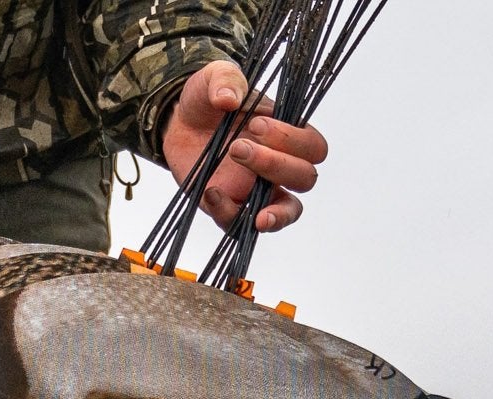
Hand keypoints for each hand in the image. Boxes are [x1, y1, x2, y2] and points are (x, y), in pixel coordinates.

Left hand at [160, 60, 327, 233]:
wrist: (179, 123)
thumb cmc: (207, 100)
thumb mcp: (214, 78)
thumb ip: (225, 79)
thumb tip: (228, 98)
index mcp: (288, 133)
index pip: (313, 147)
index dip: (292, 140)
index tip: (256, 125)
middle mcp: (280, 165)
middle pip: (304, 178)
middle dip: (275, 165)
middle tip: (237, 148)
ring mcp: (259, 190)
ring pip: (288, 211)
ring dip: (276, 213)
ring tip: (258, 214)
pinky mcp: (233, 207)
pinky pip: (242, 225)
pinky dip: (230, 215)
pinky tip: (212, 193)